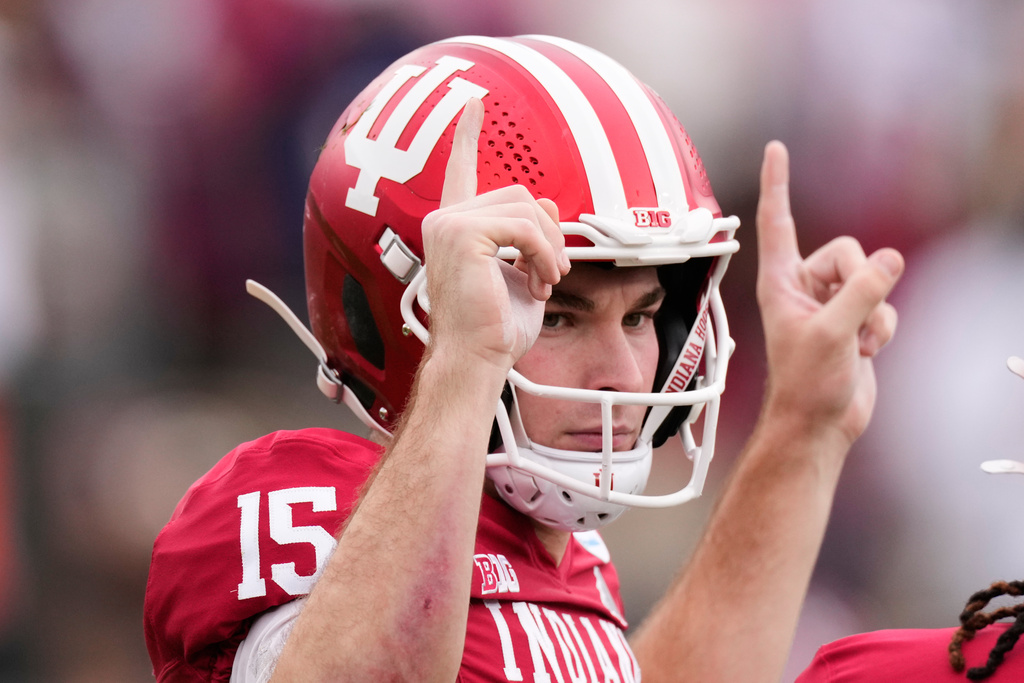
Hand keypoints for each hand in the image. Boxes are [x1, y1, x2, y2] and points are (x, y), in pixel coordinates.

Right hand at [421, 98, 568, 368]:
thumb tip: (548, 207)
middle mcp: (445, 221)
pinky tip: (539, 282)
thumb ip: (530, 237)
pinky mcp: (462, 235)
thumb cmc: (494, 328)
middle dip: (547, 233)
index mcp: (455, 228)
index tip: (473, 105)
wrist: (477, 359)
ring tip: (545, 282)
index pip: (459, 170)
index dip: (466, 136)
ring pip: (525, 208)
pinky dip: (543, 254)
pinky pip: (523, 227)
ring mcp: (449, 226)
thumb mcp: (520, 273)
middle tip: (551, 275)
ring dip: (548, 247)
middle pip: (518, 195)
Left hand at [755, 141, 903, 444]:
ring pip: (872, 278)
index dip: (777, 183)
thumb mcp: (832, 333)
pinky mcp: (853, 320)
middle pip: (848, 251)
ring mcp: (830, 303)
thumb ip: (862, 292)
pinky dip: (882, 329)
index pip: (778, 221)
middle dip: (861, 284)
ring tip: (853, 344)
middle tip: (849, 321)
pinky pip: (883, 305)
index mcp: (779, 282)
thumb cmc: (807, 383)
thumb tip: (890, 259)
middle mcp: (802, 286)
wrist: (819, 422)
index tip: (776, 148)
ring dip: (873, 314)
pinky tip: (865, 352)